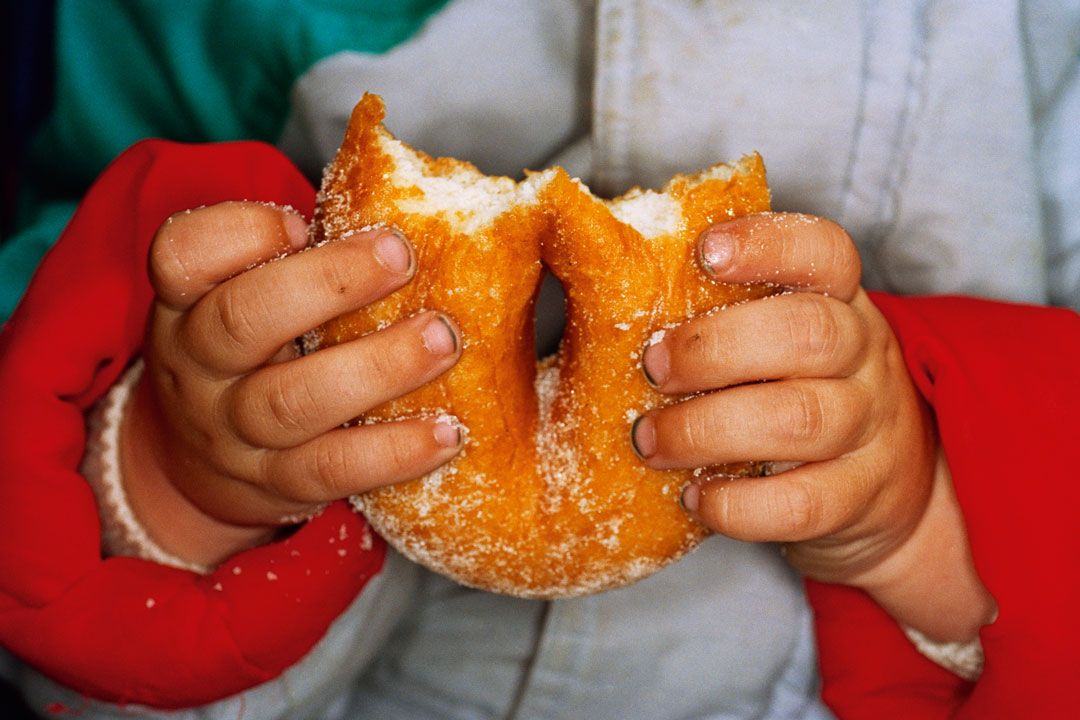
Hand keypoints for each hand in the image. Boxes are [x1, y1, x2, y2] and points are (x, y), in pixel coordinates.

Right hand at [120, 202, 463, 566]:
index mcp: (187, 303)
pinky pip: (335, 469)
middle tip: (402, 257)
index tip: (301, 222)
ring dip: (379, 367)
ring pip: (294, 401)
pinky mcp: (277, 485)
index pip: (182, 255)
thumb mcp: (242, 299)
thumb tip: (414, 207)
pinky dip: (395, 451)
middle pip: (243, 319)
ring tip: (444, 341)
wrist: (197, 468)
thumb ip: (299, 260)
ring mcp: (234, 433)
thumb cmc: (250, 356)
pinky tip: (447, 430)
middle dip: (330, 282)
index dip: (239, 232)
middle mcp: (199, 367)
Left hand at [631, 213, 994, 641]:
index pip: (823, 252)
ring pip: (799, 420)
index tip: (705, 252)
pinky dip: (736, 504)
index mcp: (838, 300)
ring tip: (652, 440)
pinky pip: (799, 504)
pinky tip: (695, 495)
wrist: (897, 485)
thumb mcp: (780, 336)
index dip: (766, 244)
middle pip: (807, 333)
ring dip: (706, 429)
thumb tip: (603, 284)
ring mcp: (868, 429)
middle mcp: (863, 357)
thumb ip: (718, 310)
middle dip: (714, 349)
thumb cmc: (801, 391)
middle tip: (653, 367)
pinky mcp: (857, 499)